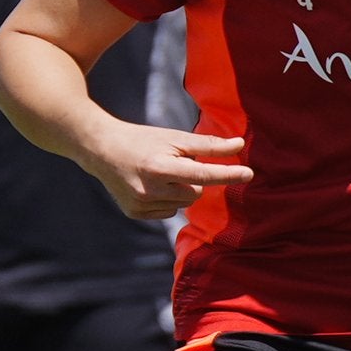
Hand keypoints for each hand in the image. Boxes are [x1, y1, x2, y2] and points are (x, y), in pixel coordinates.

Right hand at [87, 125, 252, 220]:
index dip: (228, 174)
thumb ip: (207, 145)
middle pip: (196, 192)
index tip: (249, 174)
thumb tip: (240, 145)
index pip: (204, 174)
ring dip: (180, 189)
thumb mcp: (174, 137)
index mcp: (161, 167)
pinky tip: (150, 185)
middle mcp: (150, 190)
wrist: (100, 149)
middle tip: (173, 163)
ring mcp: (141, 205)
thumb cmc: (143, 140)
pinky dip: (167, 199)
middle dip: (193, 178)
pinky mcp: (135, 213)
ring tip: (159, 172)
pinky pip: (168, 211)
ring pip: (183, 203)